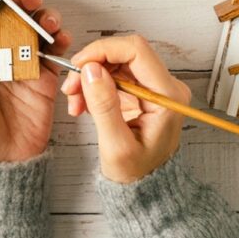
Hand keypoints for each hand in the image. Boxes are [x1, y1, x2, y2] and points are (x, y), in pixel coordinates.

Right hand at [61, 35, 190, 182]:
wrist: (146, 187)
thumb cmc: (137, 172)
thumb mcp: (116, 146)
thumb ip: (104, 106)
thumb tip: (91, 69)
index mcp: (167, 96)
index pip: (136, 51)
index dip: (104, 50)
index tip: (79, 63)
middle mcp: (165, 86)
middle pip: (124, 54)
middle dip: (92, 65)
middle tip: (71, 86)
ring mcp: (153, 87)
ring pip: (115, 63)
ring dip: (90, 76)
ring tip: (75, 101)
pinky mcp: (141, 91)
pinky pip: (114, 75)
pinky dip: (95, 85)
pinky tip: (84, 104)